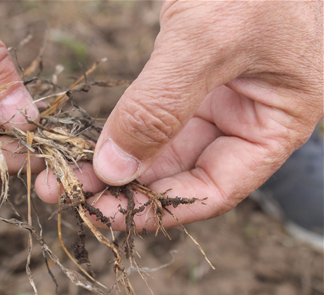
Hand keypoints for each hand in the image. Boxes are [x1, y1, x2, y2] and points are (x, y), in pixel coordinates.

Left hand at [35, 1, 322, 230]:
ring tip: (62, 173)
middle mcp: (245, 116)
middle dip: (123, 188)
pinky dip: (119, 128)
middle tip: (66, 192)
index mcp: (274, 123)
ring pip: (160, 145)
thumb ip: (162, 107)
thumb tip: (113, 171)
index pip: (214, 189)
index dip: (159, 210)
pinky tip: (85, 141)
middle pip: (179, 171)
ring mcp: (217, 94)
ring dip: (113, 162)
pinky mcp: (189, 72)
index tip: (104, 213)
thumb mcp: (210, 39)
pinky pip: (151, 113)